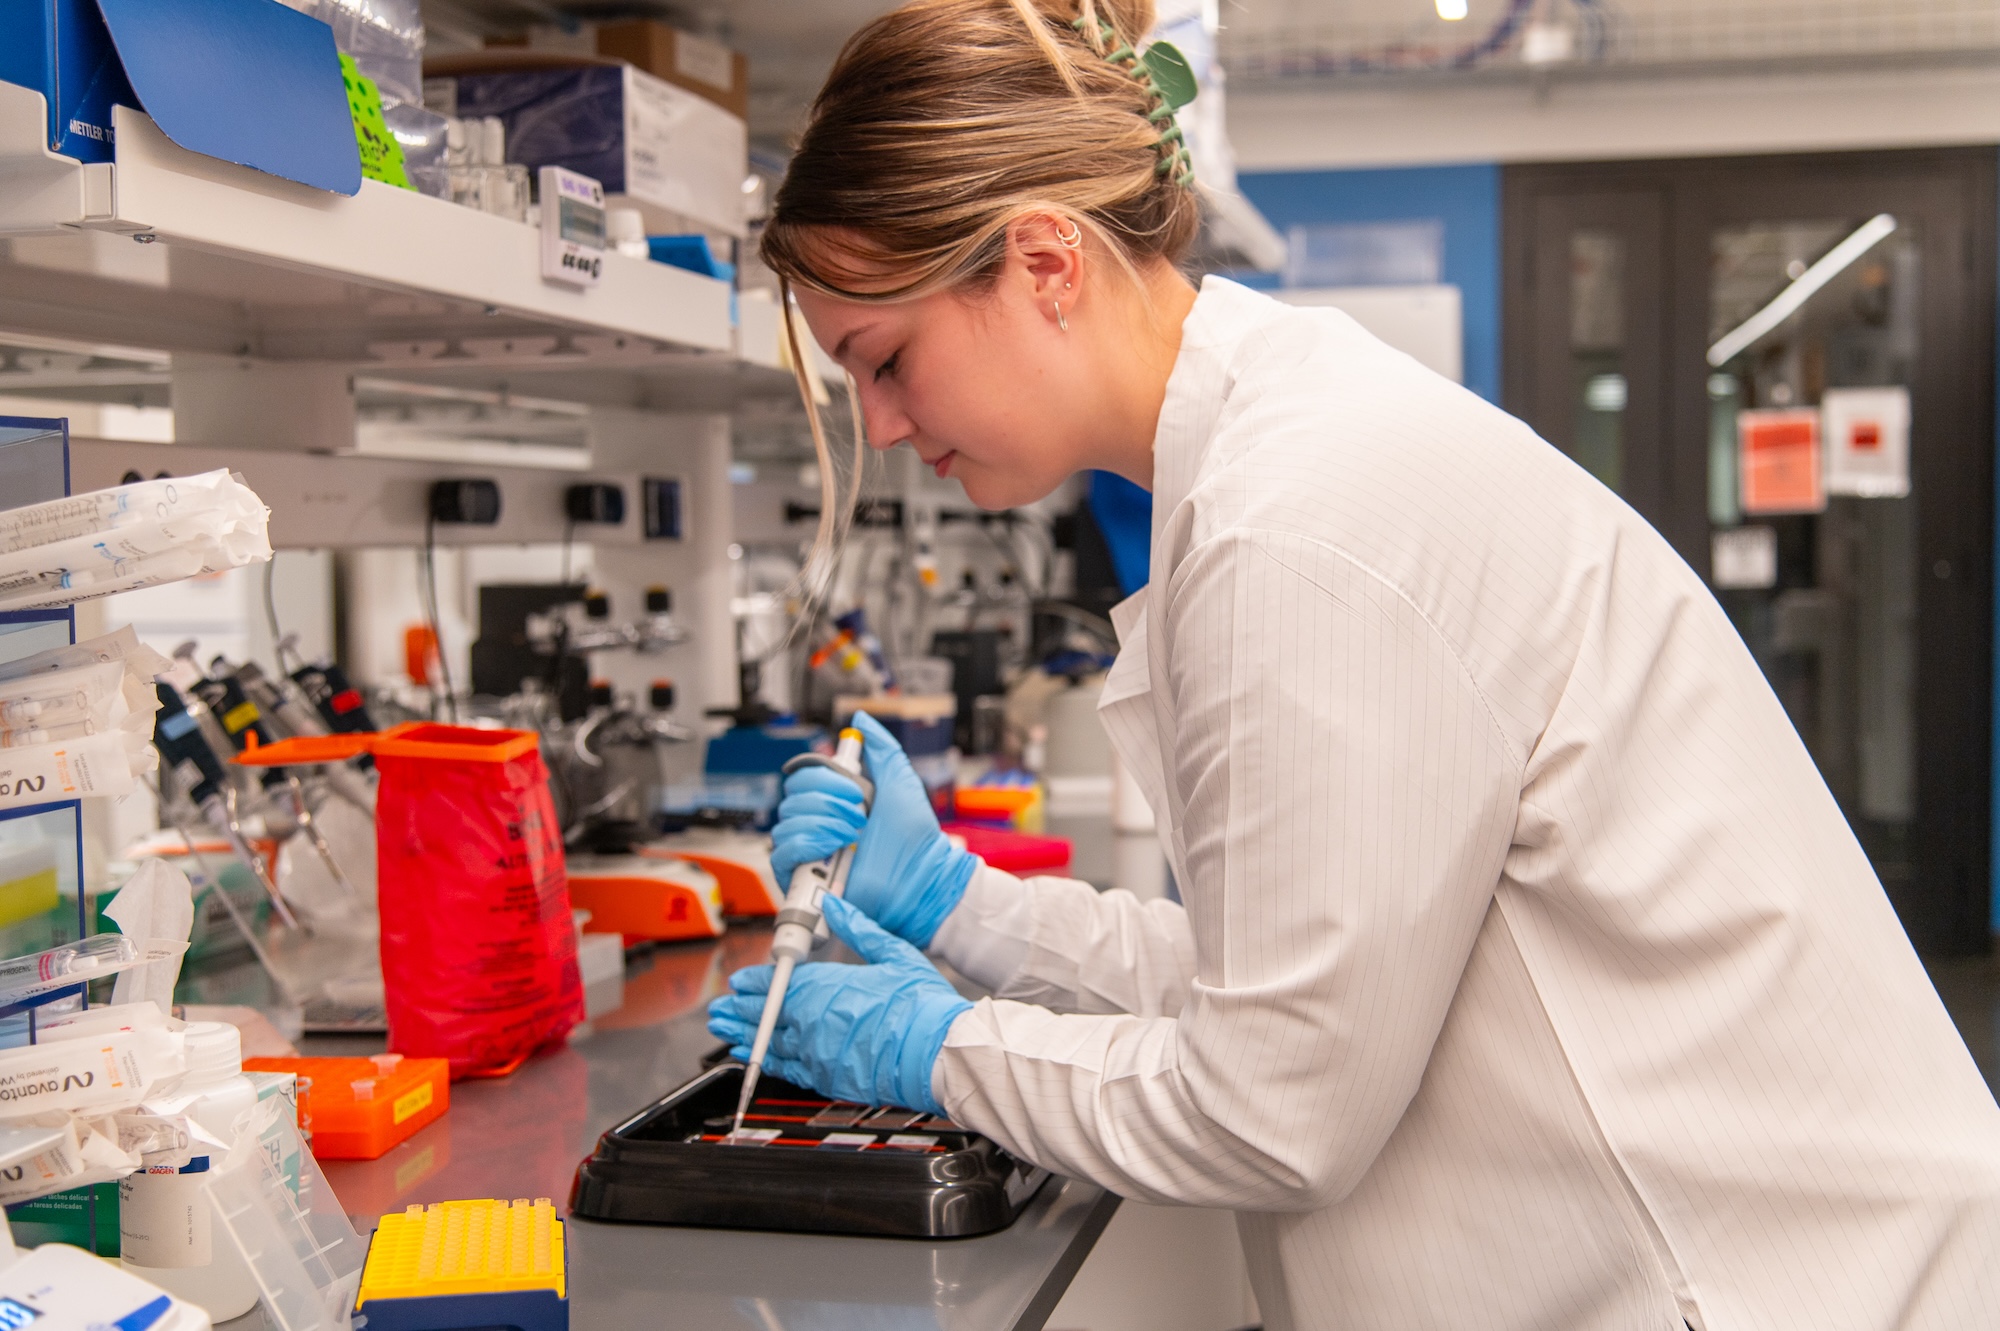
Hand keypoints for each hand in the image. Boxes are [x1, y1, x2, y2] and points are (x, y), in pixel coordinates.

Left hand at [706, 896, 972, 1113]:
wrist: (941, 1053)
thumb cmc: (923, 1006)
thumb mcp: (894, 954)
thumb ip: (858, 929)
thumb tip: (835, 905)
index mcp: (828, 988)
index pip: (780, 983)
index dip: (755, 981)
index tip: (739, 980)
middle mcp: (814, 1022)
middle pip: (767, 1013)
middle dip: (740, 1008)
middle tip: (720, 1007)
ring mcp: (818, 1053)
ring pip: (769, 1042)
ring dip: (743, 1033)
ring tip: (723, 1029)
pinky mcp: (827, 1078)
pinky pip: (786, 1068)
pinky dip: (764, 1060)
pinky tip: (750, 1055)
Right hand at [768, 712, 976, 947]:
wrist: (920, 876)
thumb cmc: (915, 836)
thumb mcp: (900, 781)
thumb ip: (882, 748)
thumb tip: (861, 718)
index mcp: (835, 801)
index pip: (804, 777)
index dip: (824, 777)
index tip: (855, 787)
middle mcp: (818, 824)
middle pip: (792, 797)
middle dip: (827, 801)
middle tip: (859, 814)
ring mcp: (810, 851)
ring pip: (787, 823)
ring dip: (821, 823)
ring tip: (852, 834)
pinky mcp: (803, 877)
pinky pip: (782, 852)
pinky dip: (807, 843)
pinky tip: (834, 846)